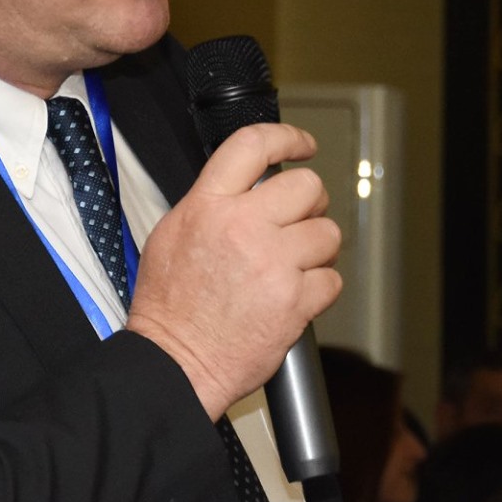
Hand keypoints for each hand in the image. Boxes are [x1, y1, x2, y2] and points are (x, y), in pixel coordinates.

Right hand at [126, 123, 342, 419]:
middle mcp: (242, 227)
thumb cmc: (170, 307)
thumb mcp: (171, 235)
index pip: (253, 145)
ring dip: (317, 248)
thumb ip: (211, 203)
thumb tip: (246, 187)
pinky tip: (295, 295)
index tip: (303, 145)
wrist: (175, 362)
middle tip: (300, 220)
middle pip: (307, 187)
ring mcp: (272, 264)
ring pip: (327, 233)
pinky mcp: (294, 301)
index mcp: (208, 206)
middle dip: (310, 203)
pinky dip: (319, 287)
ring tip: (294, 264)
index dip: (287, 138)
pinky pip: (332, 278)